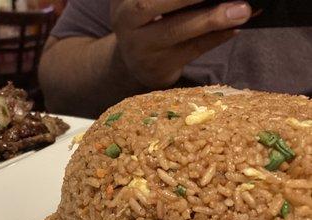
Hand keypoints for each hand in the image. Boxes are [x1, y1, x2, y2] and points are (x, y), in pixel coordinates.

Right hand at [111, 0, 251, 88]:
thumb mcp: (151, 4)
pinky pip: (190, 50)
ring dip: (209, 19)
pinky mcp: (157, 68)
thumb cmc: (150, 21)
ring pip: (173, 31)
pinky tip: (234, 28)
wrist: (133, 62)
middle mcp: (125, 22)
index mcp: (123, 0)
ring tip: (241, 11)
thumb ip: (175, 0)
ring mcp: (139, 48)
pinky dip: (215, 38)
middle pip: (147, 5)